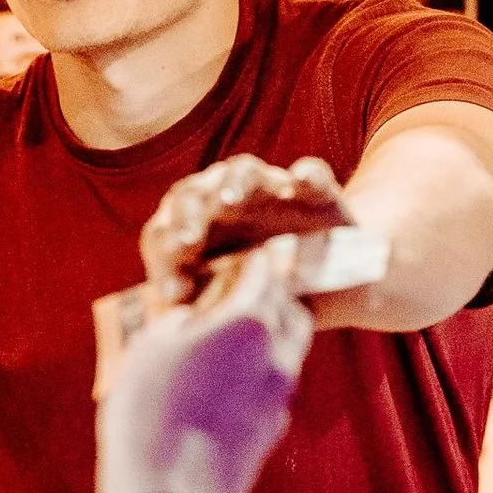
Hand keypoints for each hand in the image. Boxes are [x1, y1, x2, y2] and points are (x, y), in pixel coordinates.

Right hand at [96, 237, 313, 492]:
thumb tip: (191, 319)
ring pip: (288, 357)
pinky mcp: (270, 436)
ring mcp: (278, 401)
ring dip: (271, 341)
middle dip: (278, 299)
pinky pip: (273, 393)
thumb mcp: (148, 348)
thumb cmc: (149, 414)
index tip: (250, 257)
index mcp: (249, 325)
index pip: (264, 278)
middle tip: (255, 294)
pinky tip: (231, 385)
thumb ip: (177, 322)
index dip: (256, 264)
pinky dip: (260, 379)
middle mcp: (277, 359)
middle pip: (292, 315)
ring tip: (240, 340)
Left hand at [138, 152, 351, 306]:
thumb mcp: (226, 312)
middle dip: (187, 218)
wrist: (327, 287)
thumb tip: (171, 321)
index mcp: (194, 231)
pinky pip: (311, 175)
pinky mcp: (315, 193)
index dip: (164, 257)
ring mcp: (269, 191)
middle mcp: (224, 203)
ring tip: (229, 203)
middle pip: (193, 194)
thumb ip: (197, 309)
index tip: (175, 293)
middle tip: (188, 244)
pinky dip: (307, 175)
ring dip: (234, 184)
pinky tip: (300, 182)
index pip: (165, 232)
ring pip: (242, 171)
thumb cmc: (257, 302)